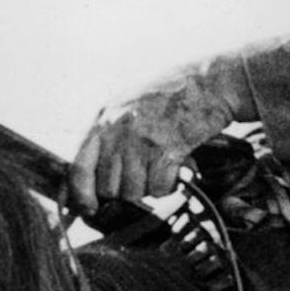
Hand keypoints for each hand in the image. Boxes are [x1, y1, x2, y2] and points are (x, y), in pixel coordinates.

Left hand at [68, 64, 247, 213]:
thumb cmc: (172, 95)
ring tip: (163, 165)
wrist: (210, 81)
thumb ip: (110, 136)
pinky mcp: (167, 149)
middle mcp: (117, 129)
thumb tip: (98, 178)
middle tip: (147, 173)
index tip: (89, 209)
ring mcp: (141, 140)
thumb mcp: (128, 106)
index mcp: (104, 118)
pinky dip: (170, 184)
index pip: (79, 168)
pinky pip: (159, 188)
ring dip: (150, 187)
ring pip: (133, 192)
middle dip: (126, 190)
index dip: (81, 194)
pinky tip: (178, 166)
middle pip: (108, 187)